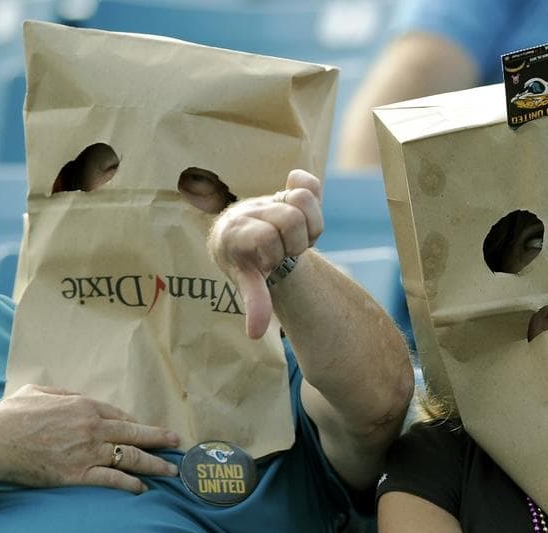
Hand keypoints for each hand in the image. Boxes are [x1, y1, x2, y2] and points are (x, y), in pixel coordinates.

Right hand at [0, 384, 180, 493]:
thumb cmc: (9, 416)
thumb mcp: (37, 392)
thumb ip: (62, 393)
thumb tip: (74, 398)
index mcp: (83, 406)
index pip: (120, 415)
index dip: (136, 424)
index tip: (146, 430)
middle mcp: (92, 428)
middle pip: (135, 434)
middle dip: (160, 439)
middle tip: (177, 443)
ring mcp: (87, 452)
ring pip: (131, 458)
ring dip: (154, 464)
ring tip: (171, 470)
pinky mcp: (78, 474)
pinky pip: (112, 480)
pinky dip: (130, 485)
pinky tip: (142, 490)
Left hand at [207, 169, 323, 338]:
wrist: (234, 234)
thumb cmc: (242, 261)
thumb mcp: (244, 281)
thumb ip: (255, 302)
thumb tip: (256, 334)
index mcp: (235, 230)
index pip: (266, 236)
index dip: (274, 253)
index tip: (267, 262)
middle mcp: (250, 209)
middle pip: (290, 217)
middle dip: (294, 241)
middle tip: (284, 251)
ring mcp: (269, 196)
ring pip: (303, 199)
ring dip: (306, 224)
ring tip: (293, 237)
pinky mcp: (285, 188)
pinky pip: (307, 181)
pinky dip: (313, 195)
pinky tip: (302, 213)